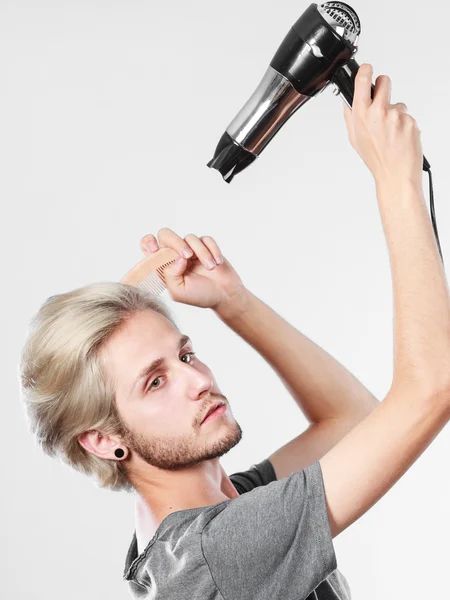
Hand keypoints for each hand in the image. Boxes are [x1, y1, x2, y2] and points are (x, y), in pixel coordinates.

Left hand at [140, 228, 247, 312]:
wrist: (225, 295)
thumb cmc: (199, 295)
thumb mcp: (178, 291)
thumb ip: (170, 275)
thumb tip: (177, 258)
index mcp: (163, 265)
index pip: (148, 246)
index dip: (148, 243)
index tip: (155, 249)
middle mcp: (174, 254)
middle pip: (165, 234)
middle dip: (175, 242)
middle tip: (187, 256)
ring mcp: (190, 248)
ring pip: (189, 238)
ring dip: (202, 253)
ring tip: (210, 267)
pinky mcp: (205, 245)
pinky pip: (206, 239)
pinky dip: (212, 250)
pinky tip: (217, 263)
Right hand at [343, 63, 423, 188]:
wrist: (396, 173)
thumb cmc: (376, 159)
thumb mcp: (354, 139)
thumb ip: (350, 118)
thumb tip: (348, 102)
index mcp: (361, 115)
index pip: (363, 80)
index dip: (365, 70)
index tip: (367, 69)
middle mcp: (378, 112)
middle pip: (384, 81)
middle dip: (383, 86)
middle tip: (382, 99)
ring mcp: (396, 116)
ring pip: (397, 103)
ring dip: (395, 112)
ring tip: (391, 131)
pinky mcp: (410, 120)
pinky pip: (407, 115)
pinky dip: (404, 123)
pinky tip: (399, 136)